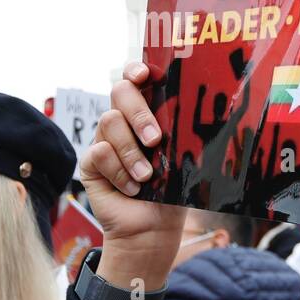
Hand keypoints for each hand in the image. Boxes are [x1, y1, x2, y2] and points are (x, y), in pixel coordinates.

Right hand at [81, 61, 185, 291]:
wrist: (152, 228)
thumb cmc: (171, 192)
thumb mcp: (182, 159)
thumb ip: (183, 134)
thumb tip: (208, 111)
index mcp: (146, 114)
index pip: (135, 79)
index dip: (136, 70)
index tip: (146, 75)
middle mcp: (123, 122)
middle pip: (119, 92)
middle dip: (139, 112)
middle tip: (156, 139)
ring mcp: (104, 140)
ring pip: (109, 122)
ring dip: (131, 151)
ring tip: (147, 176)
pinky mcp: (91, 163)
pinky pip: (99, 153)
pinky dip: (119, 171)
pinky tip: (132, 188)